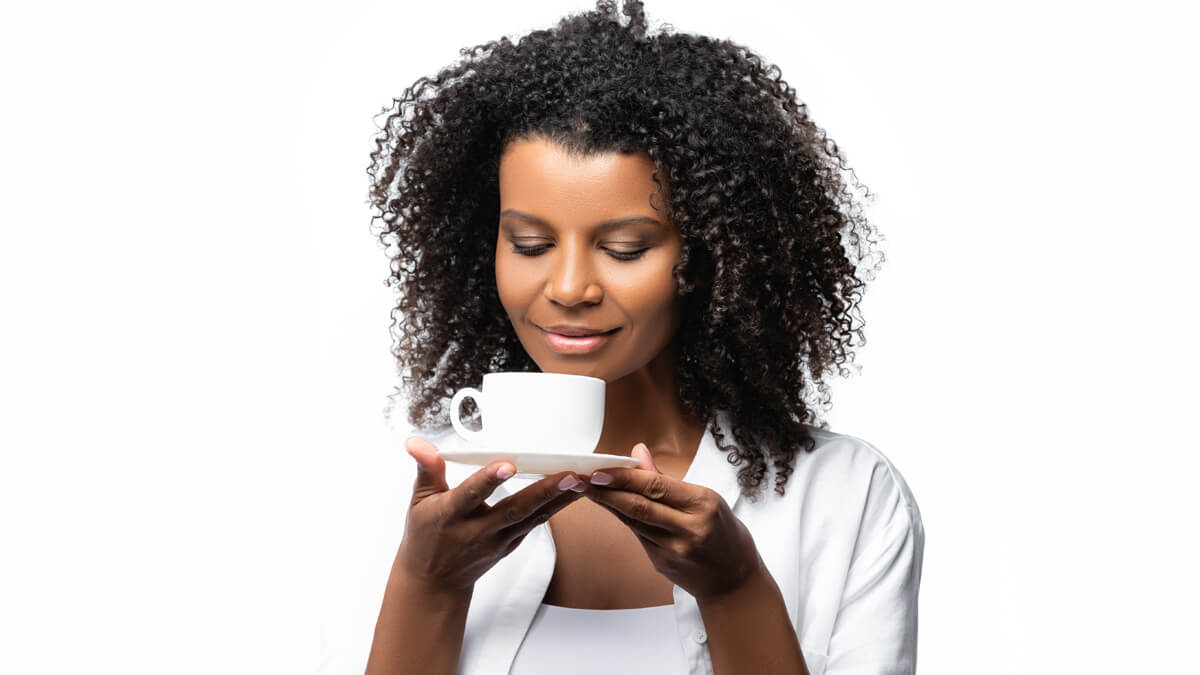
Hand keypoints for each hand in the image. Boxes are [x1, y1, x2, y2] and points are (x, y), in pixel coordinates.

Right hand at [394, 436, 586, 594]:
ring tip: (582, 480)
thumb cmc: (426, 536)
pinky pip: (535, 523)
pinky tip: (573, 492)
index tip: (507, 465)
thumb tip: (416, 442)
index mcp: (451, 516)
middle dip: (543, 492)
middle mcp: (477, 531)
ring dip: (560, 500)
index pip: (471, 495)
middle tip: (569, 474)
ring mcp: (497, 541)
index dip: (488, 480)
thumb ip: (426, 468)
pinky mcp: (511, 545)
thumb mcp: (419, 501)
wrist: (434, 582)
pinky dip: (555, 508)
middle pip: (514, 510)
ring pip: (532, 518)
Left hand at [582, 443, 763, 601]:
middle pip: (640, 506)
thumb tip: (638, 451)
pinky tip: (608, 507)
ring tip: (587, 489)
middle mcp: (689, 528)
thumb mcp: (705, 498)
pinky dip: (622, 519)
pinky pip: (637, 535)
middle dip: (606, 491)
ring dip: (608, 504)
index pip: (656, 486)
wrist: (734, 579)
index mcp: (702, 505)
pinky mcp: (663, 563)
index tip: (600, 469)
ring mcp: (674, 549)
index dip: (624, 477)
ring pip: (634, 521)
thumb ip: (666, 478)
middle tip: (583, 479)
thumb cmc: (723, 532)